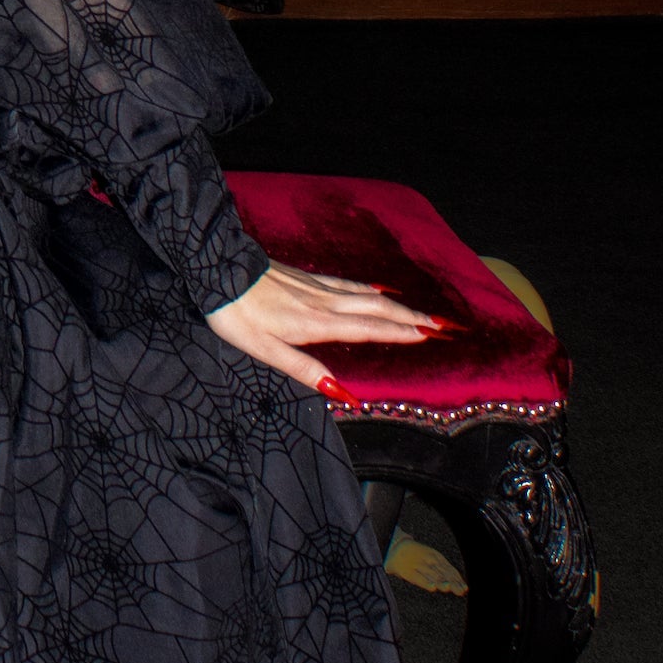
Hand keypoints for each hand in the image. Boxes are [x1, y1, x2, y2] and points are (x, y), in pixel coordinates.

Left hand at [206, 259, 445, 399]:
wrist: (216, 271)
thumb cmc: (235, 316)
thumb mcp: (264, 351)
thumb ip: (303, 369)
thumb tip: (341, 391)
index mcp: (316, 323)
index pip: (369, 329)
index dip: (402, 333)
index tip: (435, 336)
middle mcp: (323, 302)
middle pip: (377, 310)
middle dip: (413, 319)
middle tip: (446, 325)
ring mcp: (315, 286)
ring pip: (367, 295)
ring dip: (398, 305)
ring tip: (424, 313)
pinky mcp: (305, 277)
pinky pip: (348, 283)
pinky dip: (370, 288)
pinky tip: (380, 288)